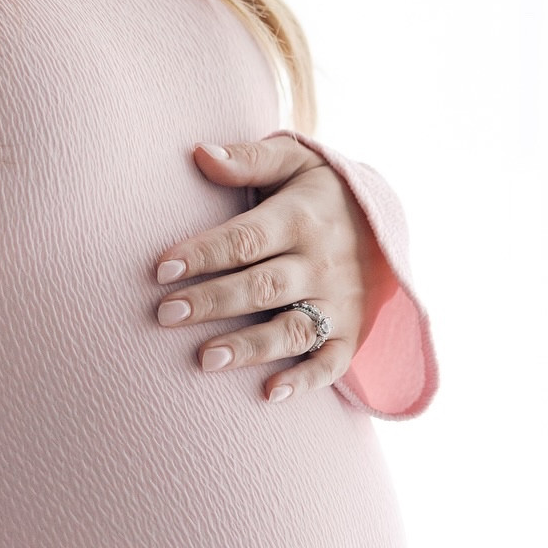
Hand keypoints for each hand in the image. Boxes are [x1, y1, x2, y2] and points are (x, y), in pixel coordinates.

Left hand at [151, 135, 397, 402]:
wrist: (386, 222)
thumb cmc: (320, 191)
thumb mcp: (294, 161)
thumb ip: (249, 159)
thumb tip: (200, 153)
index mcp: (302, 218)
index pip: (246, 239)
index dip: (204, 253)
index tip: (161, 269)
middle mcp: (322, 263)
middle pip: (262, 286)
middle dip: (214, 302)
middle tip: (165, 314)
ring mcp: (339, 302)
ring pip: (293, 329)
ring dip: (251, 347)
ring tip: (205, 360)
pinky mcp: (352, 332)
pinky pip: (332, 362)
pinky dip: (306, 380)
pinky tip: (270, 394)